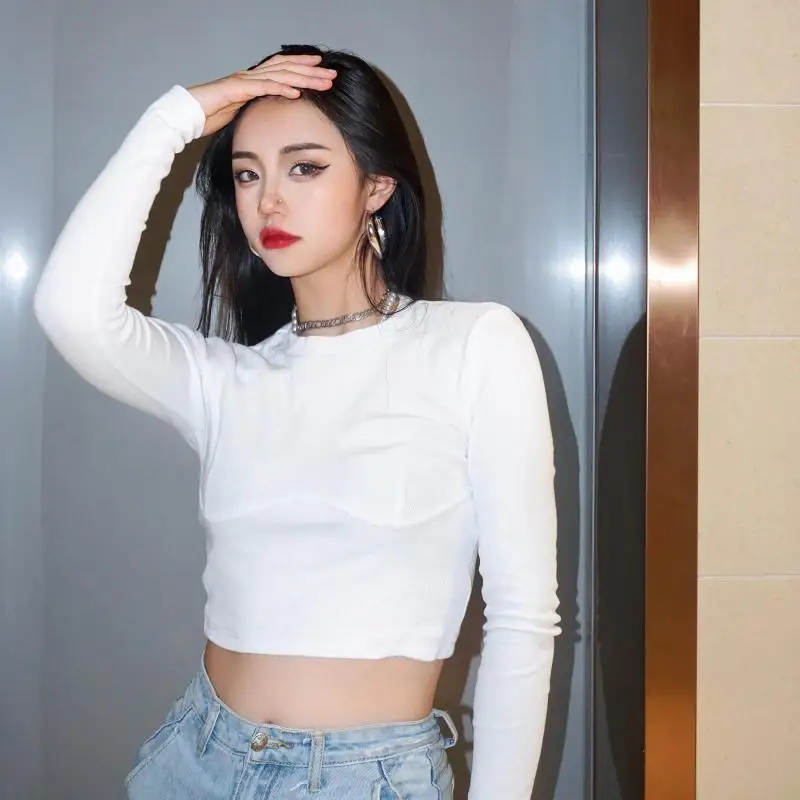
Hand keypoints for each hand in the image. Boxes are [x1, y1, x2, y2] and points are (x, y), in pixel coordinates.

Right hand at [187, 54, 335, 135]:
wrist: (186, 114)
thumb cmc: (209, 115)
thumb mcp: (240, 113)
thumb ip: (255, 109)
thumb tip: (270, 116)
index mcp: (252, 81)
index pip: (282, 69)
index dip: (302, 68)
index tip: (322, 71)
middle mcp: (250, 76)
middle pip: (286, 69)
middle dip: (311, 71)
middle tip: (332, 74)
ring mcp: (243, 80)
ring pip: (279, 74)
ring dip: (303, 77)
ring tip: (322, 81)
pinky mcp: (236, 89)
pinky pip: (262, 87)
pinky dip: (281, 88)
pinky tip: (297, 91)